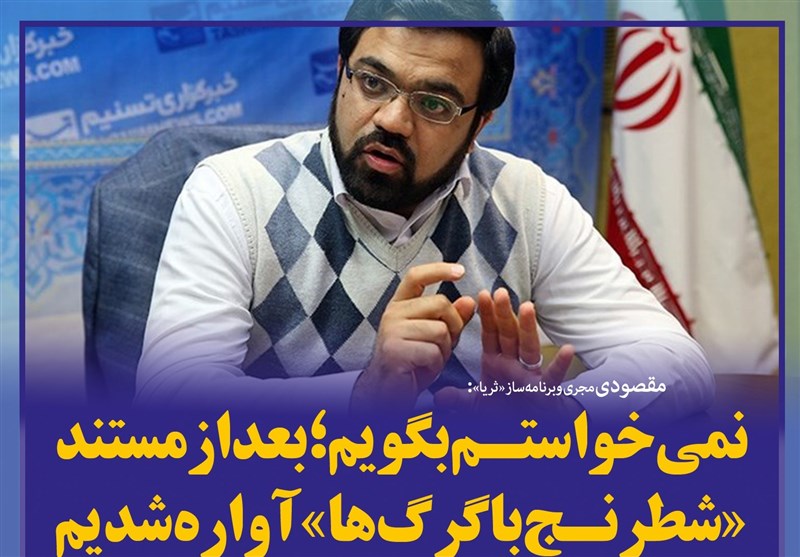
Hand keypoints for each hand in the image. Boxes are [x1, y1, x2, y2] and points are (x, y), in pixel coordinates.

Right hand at [350, 262, 476, 413]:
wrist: (387, 393)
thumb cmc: (412, 364)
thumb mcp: (435, 338)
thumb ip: (451, 319)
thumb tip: (470, 300)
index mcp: (400, 306)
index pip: (416, 277)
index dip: (439, 270)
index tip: (460, 270)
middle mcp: (392, 313)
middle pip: (440, 304)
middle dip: (453, 326)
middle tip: (442, 346)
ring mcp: (391, 331)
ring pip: (440, 330)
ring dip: (443, 350)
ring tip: (428, 360)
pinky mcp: (394, 350)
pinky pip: (432, 352)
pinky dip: (434, 365)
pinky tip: (421, 370)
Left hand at [436, 288, 579, 415]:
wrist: (528, 429)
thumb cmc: (505, 411)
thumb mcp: (478, 405)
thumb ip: (459, 399)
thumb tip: (438, 397)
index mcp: (496, 363)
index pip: (490, 334)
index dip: (486, 315)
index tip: (481, 295)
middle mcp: (513, 364)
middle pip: (509, 335)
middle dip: (504, 314)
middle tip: (500, 292)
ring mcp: (530, 375)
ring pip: (529, 347)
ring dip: (529, 328)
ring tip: (527, 307)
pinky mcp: (545, 391)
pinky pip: (553, 377)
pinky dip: (560, 365)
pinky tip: (567, 349)